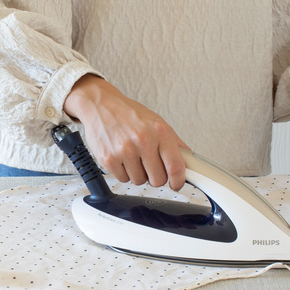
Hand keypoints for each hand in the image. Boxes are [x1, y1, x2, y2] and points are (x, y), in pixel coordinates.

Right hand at [63, 75, 188, 190]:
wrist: (100, 105)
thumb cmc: (128, 114)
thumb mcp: (156, 122)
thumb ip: (174, 143)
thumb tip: (189, 161)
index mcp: (159, 131)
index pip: (175, 166)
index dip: (178, 181)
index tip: (177, 184)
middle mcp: (143, 140)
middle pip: (158, 179)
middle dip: (155, 176)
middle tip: (149, 165)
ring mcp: (124, 151)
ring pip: (139, 181)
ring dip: (138, 174)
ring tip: (132, 157)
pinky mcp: (108, 159)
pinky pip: (123, 179)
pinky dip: (123, 173)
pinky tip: (121, 158)